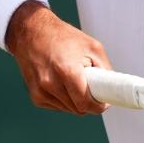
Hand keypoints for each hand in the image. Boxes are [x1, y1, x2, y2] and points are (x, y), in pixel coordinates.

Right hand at [6, 1, 111, 115]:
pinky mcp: (35, 96)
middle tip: (91, 86)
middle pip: (79, 109)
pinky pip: (58, 106)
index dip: (99, 105)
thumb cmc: (63, 37)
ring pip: (69, 109)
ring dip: (76, 101)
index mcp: (66, 71)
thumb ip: (105, 69)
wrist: (31, 32)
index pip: (86, 104)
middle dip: (88, 101)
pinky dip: (64, 99)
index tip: (104, 102)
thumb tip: (112, 89)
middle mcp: (50, 84)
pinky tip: (62, 82)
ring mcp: (40, 92)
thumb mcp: (92, 46)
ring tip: (74, 79)